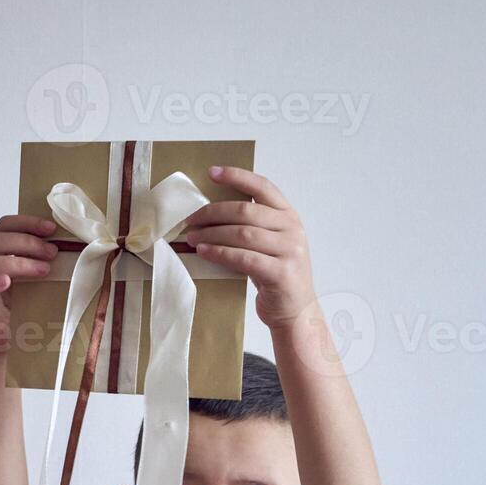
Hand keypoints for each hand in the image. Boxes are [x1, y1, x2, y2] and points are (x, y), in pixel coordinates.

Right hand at [0, 214, 59, 354]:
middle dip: (27, 243)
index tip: (51, 229)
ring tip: (43, 270)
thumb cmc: (16, 310)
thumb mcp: (28, 281)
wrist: (4, 345)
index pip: (2, 227)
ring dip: (19, 263)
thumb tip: (64, 244)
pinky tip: (5, 282)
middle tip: (52, 253)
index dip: (26, 223)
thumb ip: (35, 261)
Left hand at [184, 167, 317, 330]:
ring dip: (212, 234)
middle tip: (190, 220)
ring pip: (242, 234)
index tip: (211, 172)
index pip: (263, 186)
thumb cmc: (275, 275)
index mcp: (288, 215)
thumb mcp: (269, 244)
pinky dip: (220, 253)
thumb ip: (252, 226)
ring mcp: (290, 251)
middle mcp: (292, 229)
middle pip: (245, 211)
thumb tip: (209, 213)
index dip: (237, 176)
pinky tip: (204, 252)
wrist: (296, 312)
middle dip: (212, 213)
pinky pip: (243, 258)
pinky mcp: (282, 273)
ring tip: (191, 238)